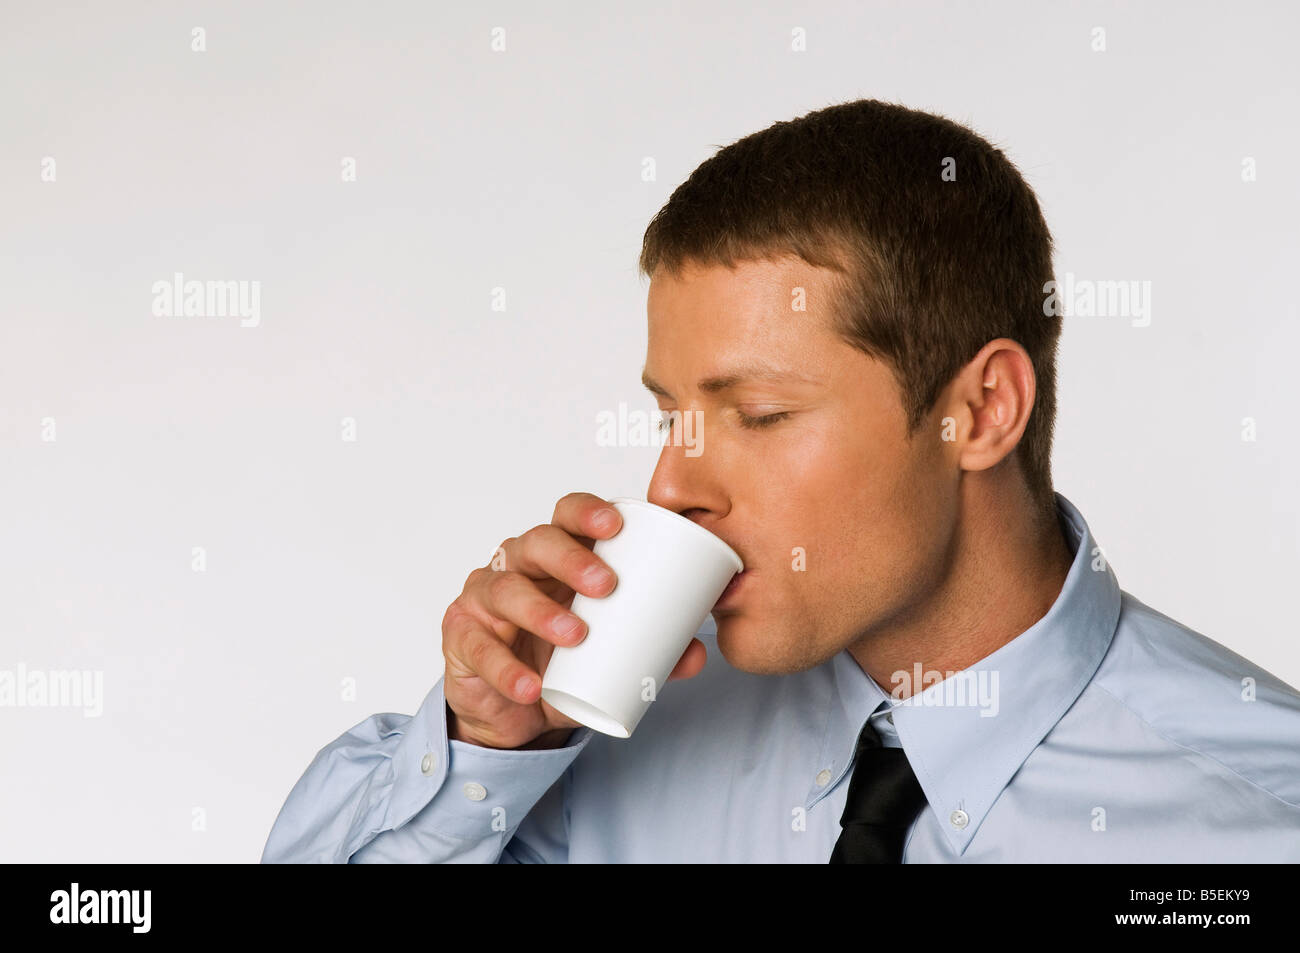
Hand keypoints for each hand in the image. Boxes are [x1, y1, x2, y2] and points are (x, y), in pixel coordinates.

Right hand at [441, 492, 707, 748]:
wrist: (514, 713)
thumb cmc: (561, 663)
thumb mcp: (607, 656)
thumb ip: (652, 651)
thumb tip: (696, 653)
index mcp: (557, 558)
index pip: (567, 516)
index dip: (588, 513)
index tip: (617, 526)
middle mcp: (517, 566)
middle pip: (537, 542)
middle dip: (572, 558)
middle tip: (606, 585)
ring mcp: (485, 600)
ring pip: (507, 589)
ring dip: (542, 611)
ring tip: (576, 636)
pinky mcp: (462, 638)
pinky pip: (480, 648)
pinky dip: (506, 669)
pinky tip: (530, 686)